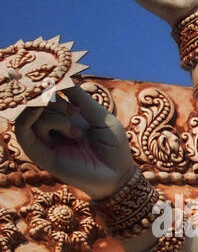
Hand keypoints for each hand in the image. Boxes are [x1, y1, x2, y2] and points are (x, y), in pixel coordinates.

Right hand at [13, 87, 136, 199]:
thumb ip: (81, 100)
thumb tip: (63, 78)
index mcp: (66, 118)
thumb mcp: (101, 118)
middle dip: (51, 99)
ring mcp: (46, 141)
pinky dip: (27, 118)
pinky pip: (23, 133)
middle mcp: (53, 128)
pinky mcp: (41, 155)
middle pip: (36, 104)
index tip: (53, 76)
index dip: (46, 85)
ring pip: (30, 116)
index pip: (47, 97)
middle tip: (74, 108)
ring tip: (73, 122)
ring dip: (50, 113)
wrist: (119, 175)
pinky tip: (39, 110)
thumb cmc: (114, 147)